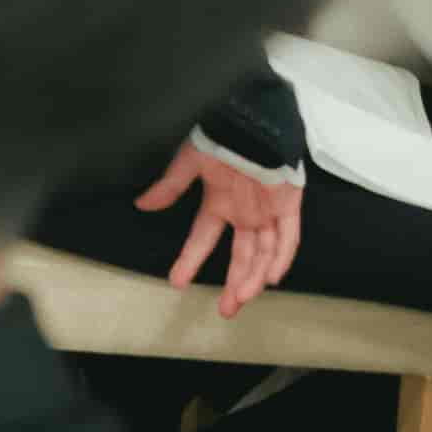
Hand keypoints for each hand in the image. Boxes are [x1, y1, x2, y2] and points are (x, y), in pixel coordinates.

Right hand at [137, 137, 306, 316]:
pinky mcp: (289, 206)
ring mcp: (267, 212)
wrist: (252, 121)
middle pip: (240, 257)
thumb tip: (142, 204)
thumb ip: (169, 187)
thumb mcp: (189, 162)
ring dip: (253, 277)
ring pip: (263, 253)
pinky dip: (281, 257)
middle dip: (233, 284)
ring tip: (241, 298)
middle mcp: (244, 214)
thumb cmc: (221, 138)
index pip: (202, 240)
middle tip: (225, 309)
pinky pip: (288, 238)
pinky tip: (270, 277)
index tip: (177, 282)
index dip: (190, 261)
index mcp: (219, 203)